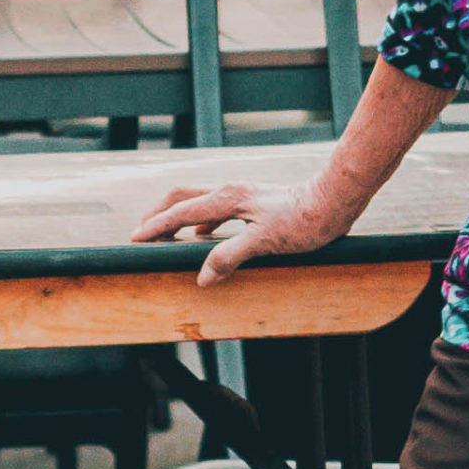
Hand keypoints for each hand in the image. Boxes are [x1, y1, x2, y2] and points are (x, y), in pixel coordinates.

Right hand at [130, 178, 360, 285]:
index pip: (181, 213)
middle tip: (141, 232)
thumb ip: (231, 257)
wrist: (334, 201)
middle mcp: (231, 191)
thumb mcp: (266, 242)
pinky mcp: (253, 201)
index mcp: (228, 199)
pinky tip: (203, 236)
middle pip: (182, 197)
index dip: (156, 227)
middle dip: (159, 214)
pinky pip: (216, 209)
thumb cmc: (304, 222)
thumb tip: (203, 277)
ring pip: (198, 202)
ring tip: (165, 235)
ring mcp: (242, 194)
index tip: (135, 239)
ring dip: (178, 216)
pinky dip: (200, 221)